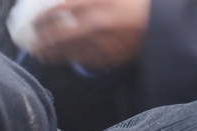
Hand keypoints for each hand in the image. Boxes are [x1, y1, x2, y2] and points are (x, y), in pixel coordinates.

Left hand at [31, 0, 148, 69]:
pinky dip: (70, 58)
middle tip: (32, 43)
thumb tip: (62, 1)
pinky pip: (84, 59)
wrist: (163, 22)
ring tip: (41, 53)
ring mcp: (104, 42)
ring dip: (52, 53)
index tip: (33, 22)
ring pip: (68, 51)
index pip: (59, 10)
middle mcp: (98, 22)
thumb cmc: (137, 3)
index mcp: (98, 1)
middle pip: (59, 35)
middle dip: (42, 41)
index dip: (42, 18)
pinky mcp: (110, 57)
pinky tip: (63, 57)